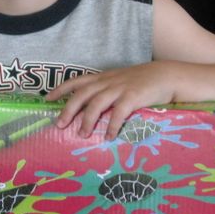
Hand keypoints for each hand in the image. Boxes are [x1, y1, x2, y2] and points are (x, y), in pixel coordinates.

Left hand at [46, 62, 174, 140]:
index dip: (61, 89)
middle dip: (69, 108)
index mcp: (103, 78)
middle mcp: (108, 82)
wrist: (166, 76)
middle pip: (82, 94)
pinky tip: (109, 137)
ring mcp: (120, 88)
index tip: (48, 99)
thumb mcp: (120, 81)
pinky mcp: (133, 97)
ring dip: (88, 120)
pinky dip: (112, 125)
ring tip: (82, 134)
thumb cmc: (142, 81)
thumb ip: (106, 90)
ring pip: (97, 103)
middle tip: (60, 124)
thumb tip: (90, 108)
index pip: (77, 81)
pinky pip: (119, 112)